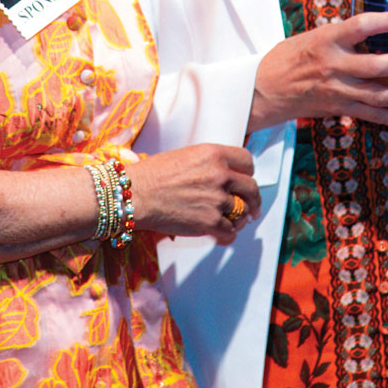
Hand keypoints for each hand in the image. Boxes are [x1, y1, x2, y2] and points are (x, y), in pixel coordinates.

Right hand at [128, 143, 259, 244]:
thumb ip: (210, 163)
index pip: (247, 161)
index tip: (246, 179)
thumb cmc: (152, 175)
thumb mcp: (186, 156)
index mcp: (213, 154)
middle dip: (253, 198)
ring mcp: (216, 200)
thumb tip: (226, 176)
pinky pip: (230, 231)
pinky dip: (228, 233)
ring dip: (240, 217)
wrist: (135, 195)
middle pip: (251, 187)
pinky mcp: (209, 222)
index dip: (247, 172)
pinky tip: (222, 232)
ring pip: (243, 211)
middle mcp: (219, 175)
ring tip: (235, 221)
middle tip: (252, 206)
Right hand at [250, 11, 387, 133]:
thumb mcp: (315, 36)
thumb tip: (382, 27)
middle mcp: (334, 66)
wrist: (263, 89)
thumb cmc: (290, 57)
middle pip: (377, 65)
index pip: (361, 26)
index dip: (387, 21)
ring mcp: (338, 91)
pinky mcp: (340, 109)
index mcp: (326, 40)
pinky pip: (374, 117)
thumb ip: (345, 35)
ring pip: (381, 96)